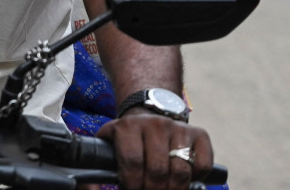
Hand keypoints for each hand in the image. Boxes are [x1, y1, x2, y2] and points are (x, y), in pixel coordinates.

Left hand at [97, 111, 213, 189]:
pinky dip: (196, 180)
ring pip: (181, 171)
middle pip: (157, 170)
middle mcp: (155, 125)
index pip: (132, 162)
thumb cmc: (129, 135)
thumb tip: (91, 186)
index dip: (132, 183)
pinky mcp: (199, 134)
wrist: (152, 111)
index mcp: (128, 126)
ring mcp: (179, 129)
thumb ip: (100, 160)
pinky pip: (202, 166)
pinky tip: (184, 180)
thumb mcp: (110, 140)